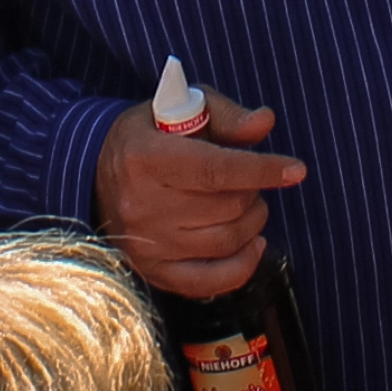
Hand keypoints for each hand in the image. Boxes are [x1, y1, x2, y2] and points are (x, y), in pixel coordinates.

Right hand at [93, 90, 307, 298]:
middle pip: (226, 207)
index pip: (214, 170)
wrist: (95, 173)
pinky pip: (210, 281)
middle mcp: (142, 206)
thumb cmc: (149, 135)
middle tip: (250, 179)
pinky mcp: (153, 272)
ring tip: (248, 203)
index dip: (261, 170)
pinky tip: (252, 244)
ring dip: (253, 222)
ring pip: (225, 241)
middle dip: (254, 191)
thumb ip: (225, 115)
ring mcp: (147, 245)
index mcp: (146, 158)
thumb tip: (264, 123)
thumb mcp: (181, 109)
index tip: (296, 170)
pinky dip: (242, 265)